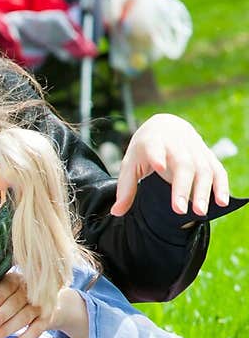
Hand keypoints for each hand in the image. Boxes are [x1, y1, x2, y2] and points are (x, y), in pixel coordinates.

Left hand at [0, 270, 48, 337]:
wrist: (45, 305)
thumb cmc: (10, 295)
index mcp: (15, 279)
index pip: (8, 285)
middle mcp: (29, 289)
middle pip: (16, 301)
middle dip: (2, 314)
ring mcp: (40, 304)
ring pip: (25, 316)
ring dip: (8, 329)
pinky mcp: (47, 319)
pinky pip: (37, 330)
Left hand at [110, 114, 229, 217]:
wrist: (165, 125)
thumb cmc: (144, 149)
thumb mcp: (130, 164)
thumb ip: (125, 188)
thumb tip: (116, 212)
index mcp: (153, 141)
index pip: (154, 148)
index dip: (157, 156)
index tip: (159, 167)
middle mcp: (176, 142)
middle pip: (182, 163)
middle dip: (182, 187)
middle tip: (179, 210)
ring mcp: (195, 148)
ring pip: (202, 168)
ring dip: (203, 190)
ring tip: (199, 212)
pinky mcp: (208, 155)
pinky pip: (218, 170)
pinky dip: (221, 186)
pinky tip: (222, 202)